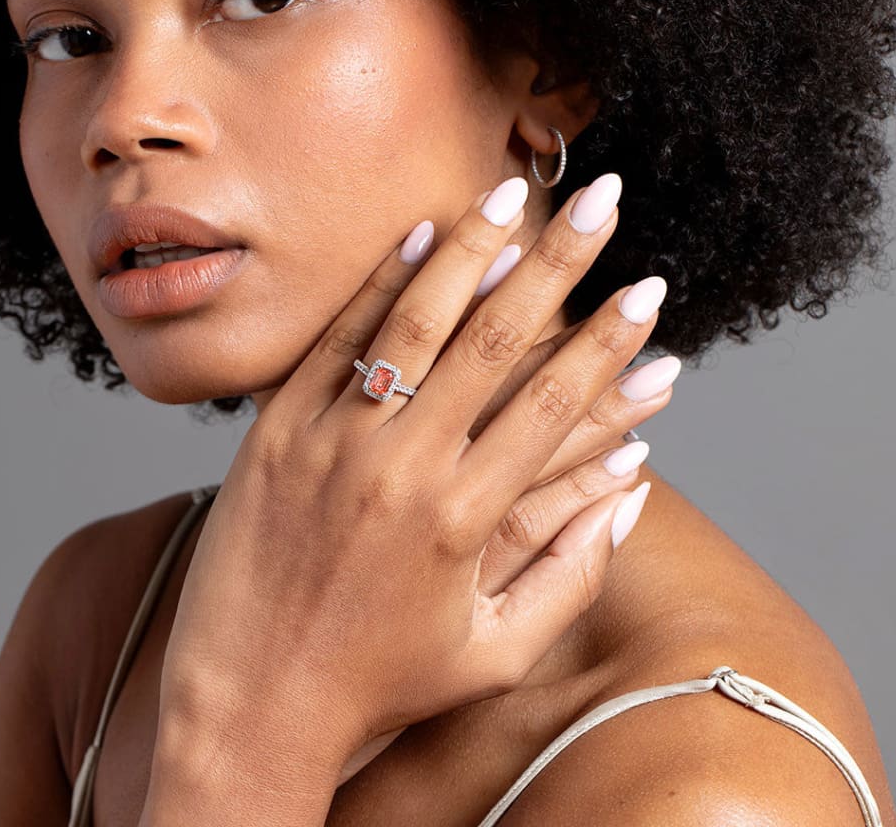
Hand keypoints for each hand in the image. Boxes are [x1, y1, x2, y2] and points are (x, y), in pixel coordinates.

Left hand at [155, 172, 675, 788]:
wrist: (247, 702)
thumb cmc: (380, 685)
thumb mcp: (495, 653)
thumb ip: (574, 576)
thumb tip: (634, 490)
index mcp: (465, 520)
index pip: (555, 405)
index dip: (609, 342)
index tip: (648, 289)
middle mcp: (404, 467)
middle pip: (498, 341)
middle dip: (561, 263)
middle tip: (603, 203)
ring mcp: (334, 440)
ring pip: (417, 322)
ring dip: (472, 249)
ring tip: (513, 193)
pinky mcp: (276, 431)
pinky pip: (335, 339)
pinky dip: (380, 282)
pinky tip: (419, 231)